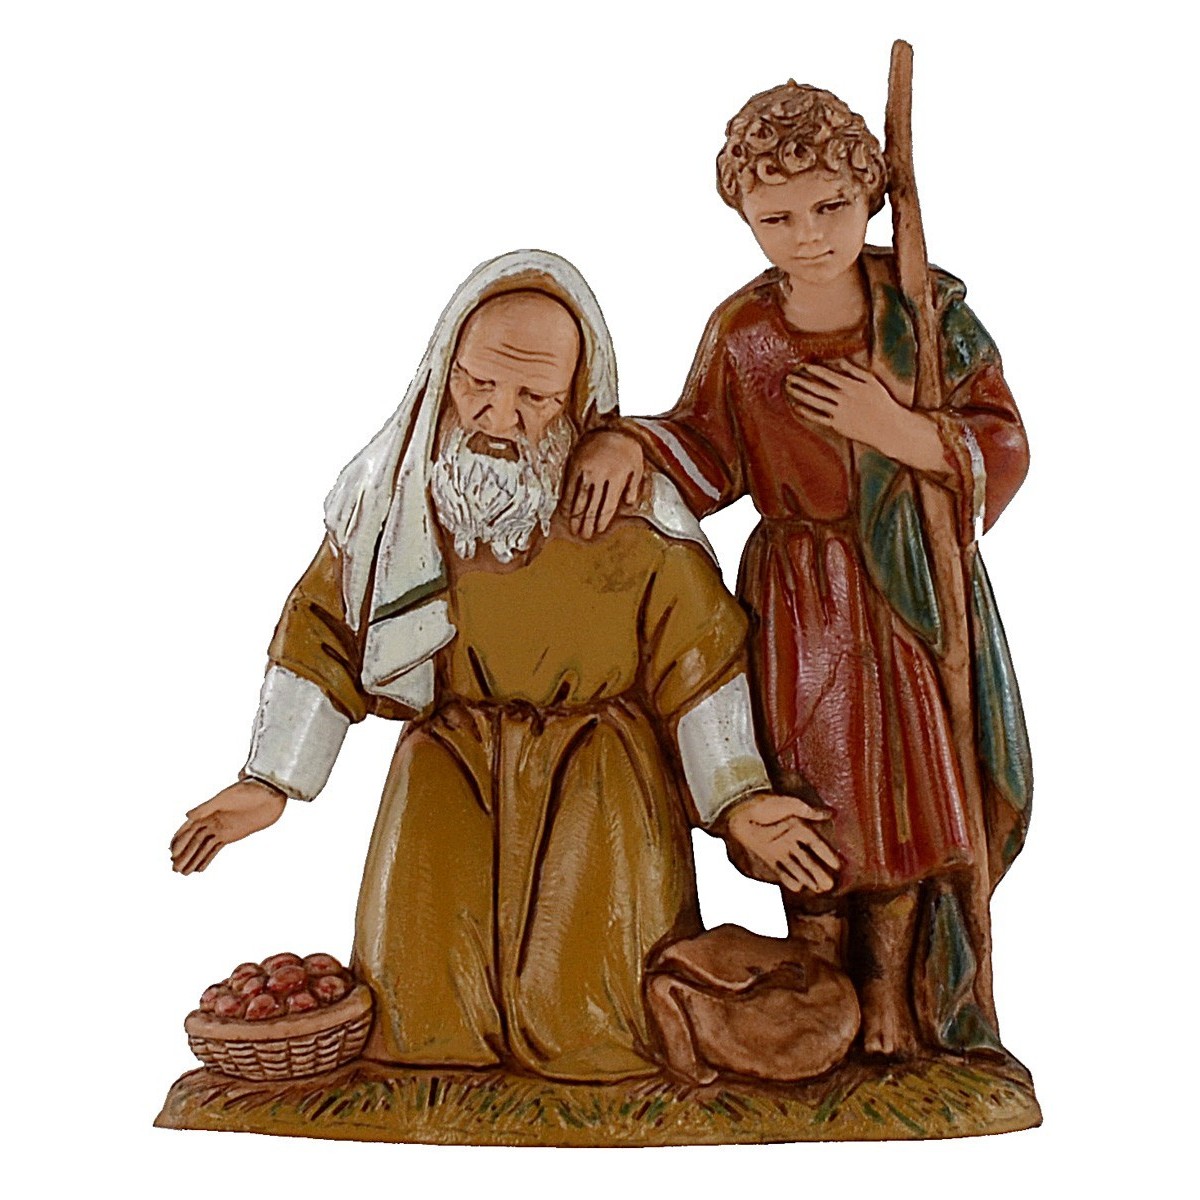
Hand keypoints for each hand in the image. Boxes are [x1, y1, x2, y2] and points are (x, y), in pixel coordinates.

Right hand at [171, 778, 286, 873]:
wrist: (270, 794)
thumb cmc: (248, 790)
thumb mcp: (226, 798)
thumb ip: (206, 807)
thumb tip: (186, 815)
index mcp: (208, 811)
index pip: (189, 828)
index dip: (179, 840)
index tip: (171, 853)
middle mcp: (211, 820)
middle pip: (193, 840)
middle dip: (184, 854)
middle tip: (174, 869)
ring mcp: (221, 828)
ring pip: (203, 847)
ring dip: (192, 859)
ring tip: (183, 873)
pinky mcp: (231, 834)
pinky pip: (215, 849)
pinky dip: (206, 858)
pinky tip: (199, 869)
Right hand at [563, 430, 643, 537]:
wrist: (611, 425)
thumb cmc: (628, 447)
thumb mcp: (637, 466)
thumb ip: (634, 486)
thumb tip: (629, 503)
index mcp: (616, 478)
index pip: (607, 505)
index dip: (602, 519)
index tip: (598, 530)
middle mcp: (600, 476)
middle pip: (592, 505)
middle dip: (587, 522)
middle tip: (583, 535)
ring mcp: (586, 470)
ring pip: (580, 497)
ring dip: (576, 514)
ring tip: (573, 527)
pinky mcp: (576, 463)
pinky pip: (570, 485)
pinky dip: (568, 498)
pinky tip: (565, 509)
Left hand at [719, 792, 839, 893]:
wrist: (739, 810)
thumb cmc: (764, 805)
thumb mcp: (789, 805)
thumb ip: (808, 811)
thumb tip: (830, 812)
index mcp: (798, 826)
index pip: (816, 844)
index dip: (826, 854)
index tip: (838, 866)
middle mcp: (790, 840)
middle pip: (808, 859)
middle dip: (819, 872)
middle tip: (830, 885)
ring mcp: (779, 849)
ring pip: (797, 867)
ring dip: (808, 878)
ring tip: (819, 889)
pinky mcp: (767, 855)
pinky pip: (780, 870)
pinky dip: (789, 879)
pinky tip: (798, 888)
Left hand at [785, 360, 945, 471]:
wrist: (888, 428)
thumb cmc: (881, 402)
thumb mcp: (871, 381)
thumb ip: (854, 370)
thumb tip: (839, 360)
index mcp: (851, 386)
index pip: (827, 375)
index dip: (813, 369)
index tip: (802, 365)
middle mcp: (843, 398)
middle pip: (817, 387)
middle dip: (802, 380)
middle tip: (789, 375)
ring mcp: (839, 412)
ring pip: (815, 402)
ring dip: (800, 394)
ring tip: (789, 387)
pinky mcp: (838, 425)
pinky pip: (819, 417)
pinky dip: (807, 412)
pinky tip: (797, 407)